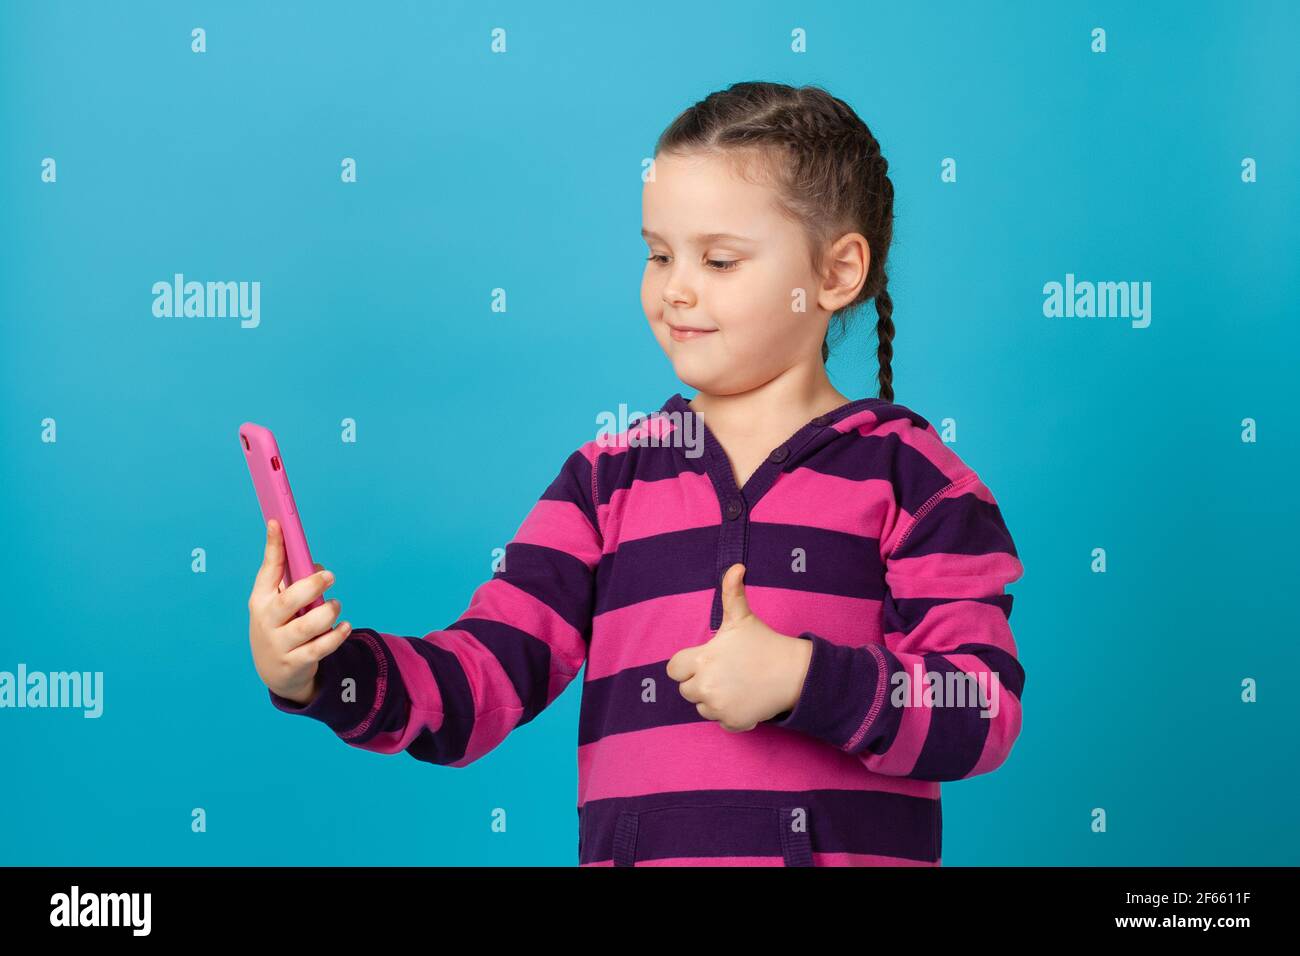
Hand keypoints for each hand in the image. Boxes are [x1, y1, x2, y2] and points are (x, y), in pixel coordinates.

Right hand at [248, 518, 350, 704]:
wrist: (275, 671)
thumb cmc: (281, 625)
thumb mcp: (279, 603)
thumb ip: (294, 581)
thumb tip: (317, 567)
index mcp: (261, 599)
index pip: (267, 570)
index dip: (273, 546)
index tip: (278, 522)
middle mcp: (267, 621)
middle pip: (289, 600)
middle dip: (311, 585)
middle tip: (330, 576)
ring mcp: (280, 643)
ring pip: (308, 625)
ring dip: (328, 612)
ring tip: (335, 605)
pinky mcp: (295, 662)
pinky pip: (320, 647)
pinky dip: (336, 635)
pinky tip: (344, 626)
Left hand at [666, 563, 812, 731]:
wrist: (794, 673)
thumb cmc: (765, 643)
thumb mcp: (743, 617)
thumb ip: (732, 591)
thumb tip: (737, 566)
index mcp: (702, 659)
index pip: (674, 669)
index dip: (687, 665)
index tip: (707, 661)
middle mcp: (705, 685)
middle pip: (687, 690)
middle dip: (701, 682)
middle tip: (726, 672)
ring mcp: (718, 706)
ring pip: (702, 707)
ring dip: (714, 700)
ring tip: (737, 685)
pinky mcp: (732, 722)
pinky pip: (720, 722)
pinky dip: (730, 715)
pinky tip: (746, 700)